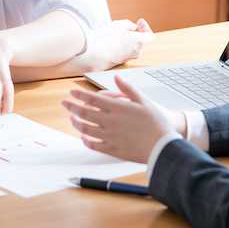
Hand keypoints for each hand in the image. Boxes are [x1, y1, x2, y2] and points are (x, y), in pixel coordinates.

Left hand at [61, 74, 183, 163]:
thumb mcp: (144, 101)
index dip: (79, 95)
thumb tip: (116, 78)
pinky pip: (95, 145)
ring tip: (72, 118)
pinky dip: (86, 141)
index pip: (92, 99)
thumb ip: (128, 89)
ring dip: (76, 123)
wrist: (164, 146)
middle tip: (65, 103)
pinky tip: (83, 138)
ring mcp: (110, 136)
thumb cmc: (157, 122)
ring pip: (86, 129)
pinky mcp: (113, 150)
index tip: (71, 92)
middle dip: (72, 107)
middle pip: (85, 113)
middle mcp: (111, 122)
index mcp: (117, 108)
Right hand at [74, 19, 153, 72]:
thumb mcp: (119, 24)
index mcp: (139, 42)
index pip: (149, 36)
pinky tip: (108, 41)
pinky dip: (118, 47)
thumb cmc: (105, 37)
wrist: (91, 53)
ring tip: (114, 33)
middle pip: (139, 42)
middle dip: (134, 34)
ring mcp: (126, 59)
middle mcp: (135, 53)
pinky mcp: (116, 63)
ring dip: (126, 40)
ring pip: (130, 48)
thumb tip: (132, 28)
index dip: (145, 27)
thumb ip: (129, 25)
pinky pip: (121, 53)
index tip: (139, 21)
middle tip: (126, 27)